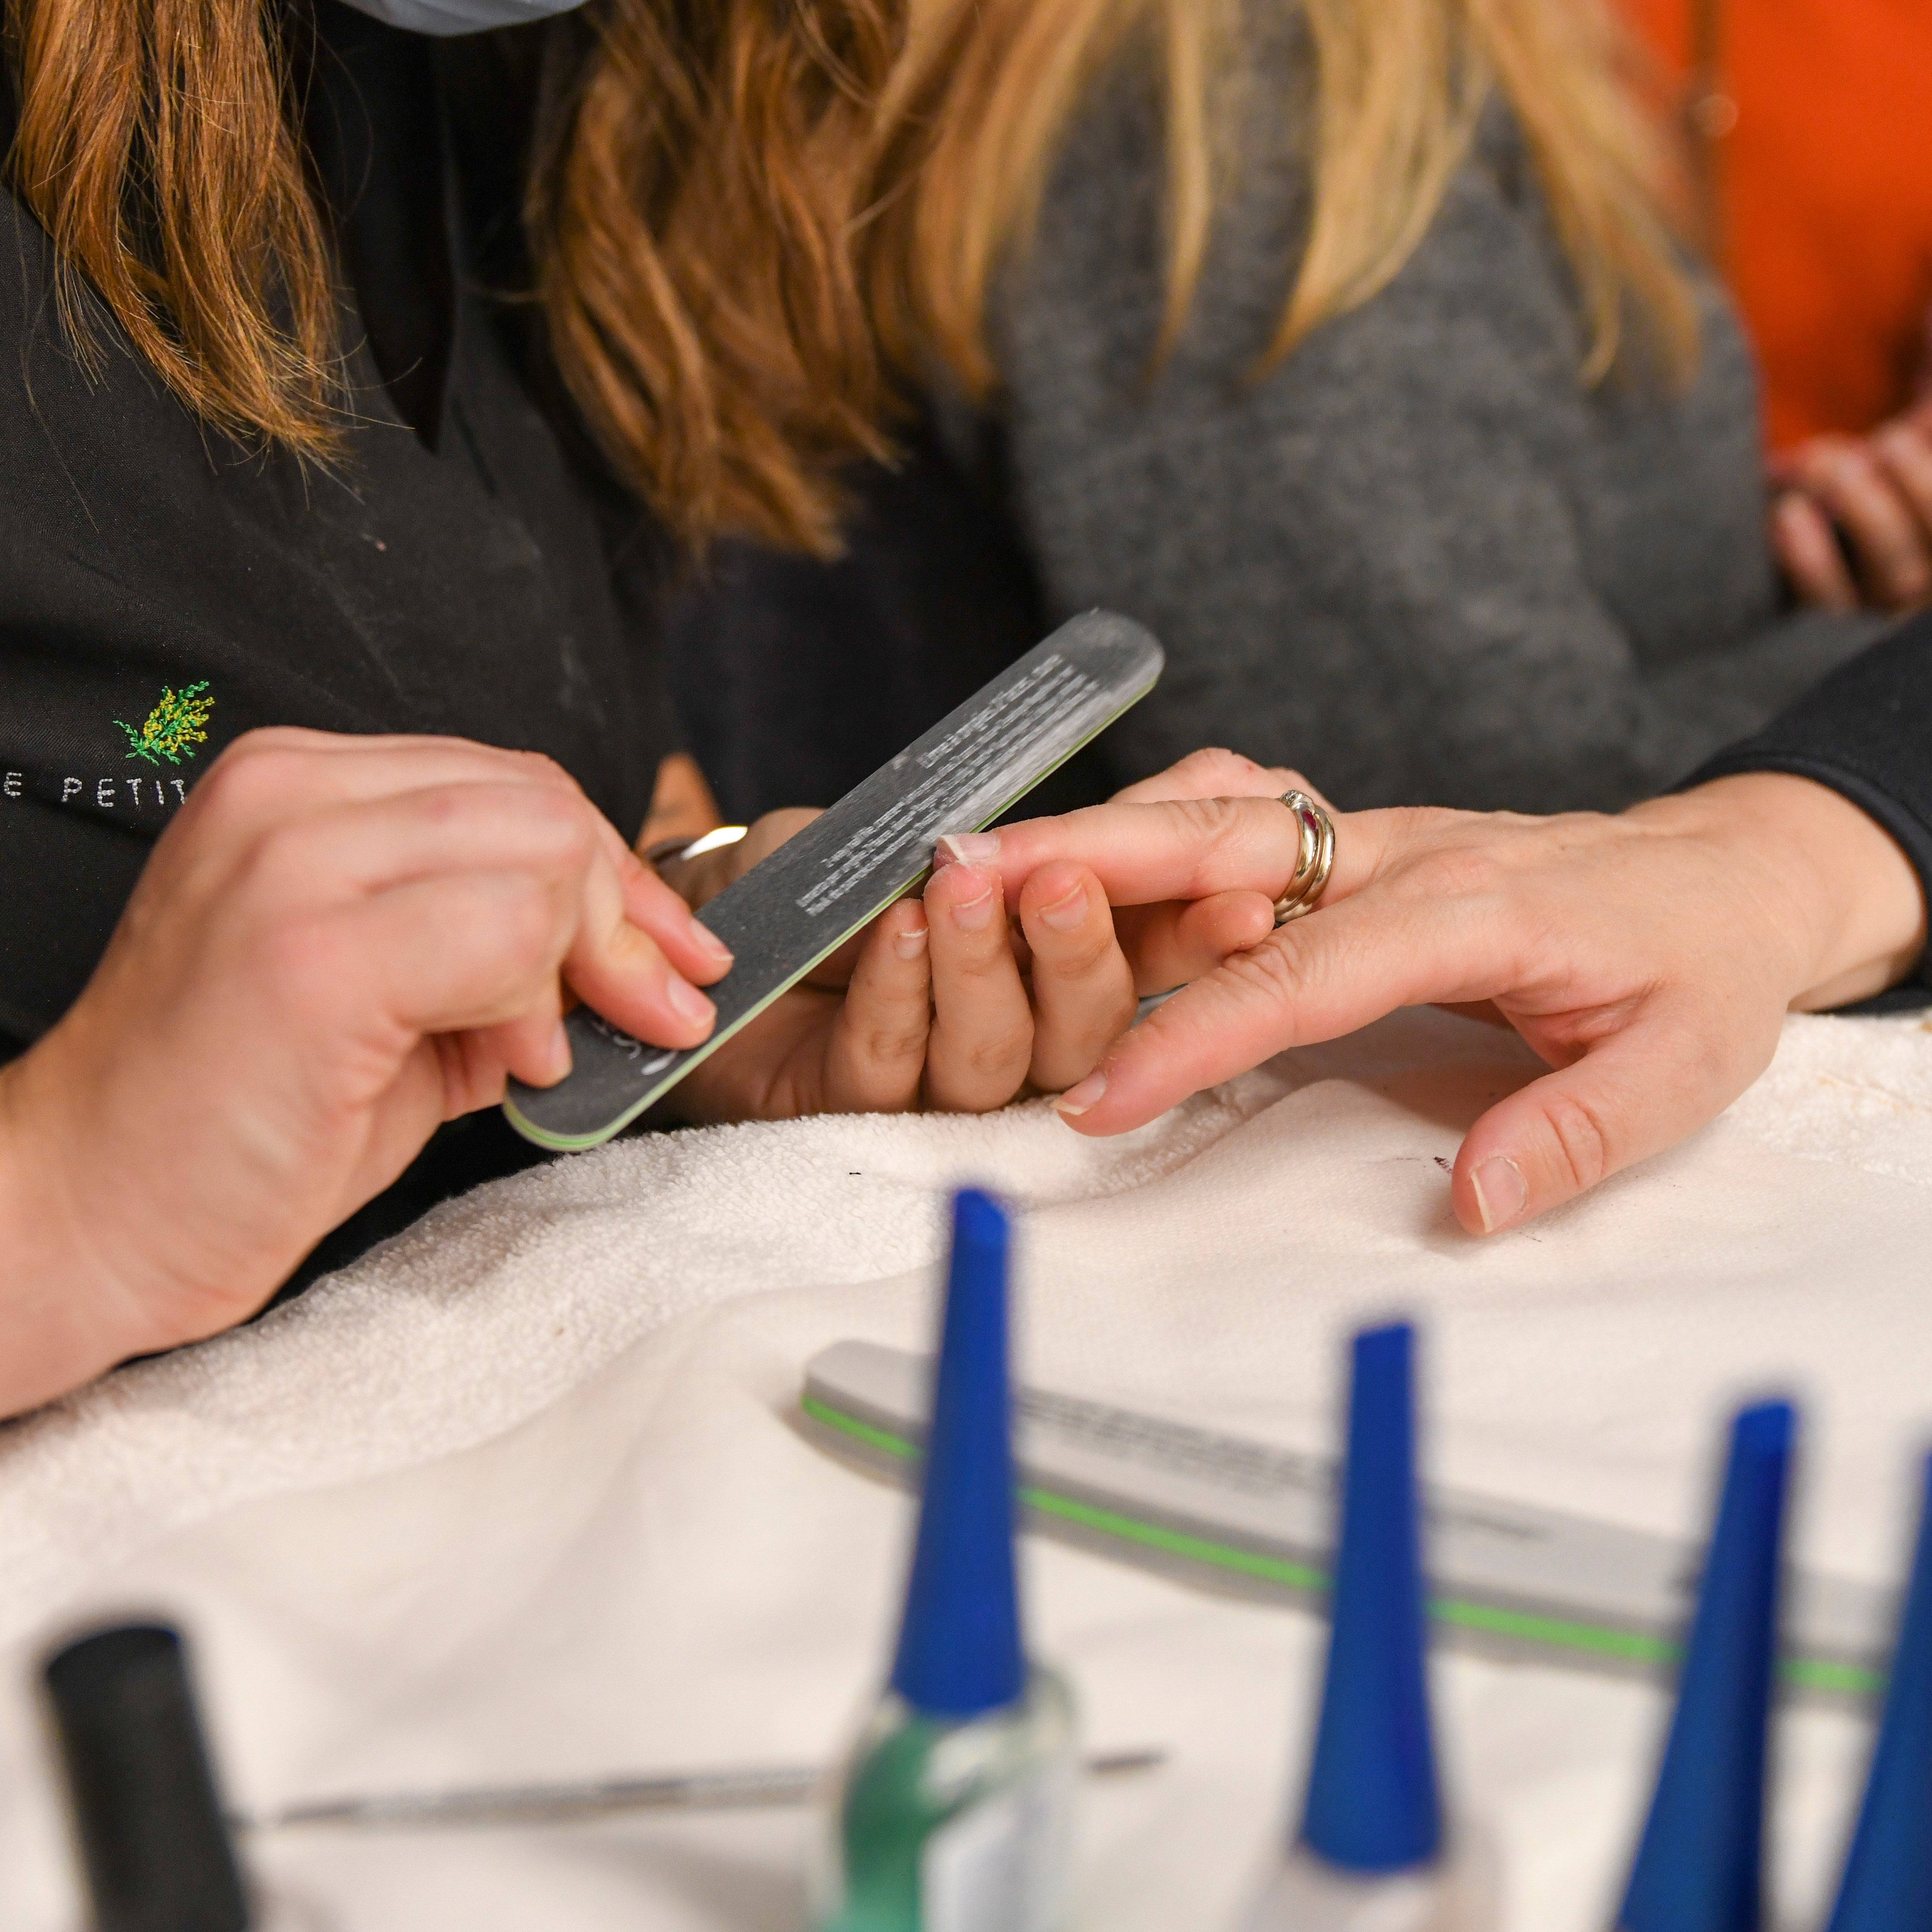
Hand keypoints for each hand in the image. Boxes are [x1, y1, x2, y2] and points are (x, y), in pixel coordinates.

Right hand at [0, 730, 730, 1350]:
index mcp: (288, 784)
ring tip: (537, 1052)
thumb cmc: (220, 1124)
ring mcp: (291, 864)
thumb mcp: (372, 999)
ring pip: (539, 853)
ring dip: (578, 960)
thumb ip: (479, 948)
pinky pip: (508, 930)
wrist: (76, 1215)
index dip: (607, 874)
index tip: (662, 961)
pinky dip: (537, 1001)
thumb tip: (614, 956)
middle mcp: (284, 795)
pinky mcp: (312, 954)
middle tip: (642, 1010)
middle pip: (540, 804)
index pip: (510, 786)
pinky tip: (511, 1067)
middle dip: (622, 913)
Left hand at [668, 749, 1306, 1121]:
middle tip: (1062, 881)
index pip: (1145, 966)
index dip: (1197, 941)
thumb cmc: (814, 864)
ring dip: (980, 967)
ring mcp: (929, 1086)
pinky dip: (893, 994)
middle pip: (1082, 1035)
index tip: (1240, 904)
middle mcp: (1008, 1039)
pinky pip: (887, 1069)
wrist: (691, 909)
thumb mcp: (906, 823)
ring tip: (957, 886)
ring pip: (994, 1060)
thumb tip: (1092, 839)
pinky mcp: (843, 1108)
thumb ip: (1002, 841)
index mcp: (1050, 969)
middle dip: (1079, 954)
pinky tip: (891, 931)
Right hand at [940, 772, 1926, 1233]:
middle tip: (958, 879)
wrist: (1733, 871)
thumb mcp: (1688, 1071)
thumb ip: (1579, 1134)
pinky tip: (1059, 860)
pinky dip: (1138, 835)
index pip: (1304, 971)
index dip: (1196, 1031)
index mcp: (1476, 908)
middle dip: (1082, 859)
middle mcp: (1402, 855)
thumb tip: (1471, 1205)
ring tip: (963, 863)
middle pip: (1217, 842)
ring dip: (1088, 837)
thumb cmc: (1704, 970)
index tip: (1103, 1092)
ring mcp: (1369, 840)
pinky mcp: (1351, 847)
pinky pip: (1229, 829)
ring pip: (1206, 819)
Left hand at [1771, 319, 1931, 613]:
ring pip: (1901, 574)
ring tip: (1829, 462)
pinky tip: (1792, 513)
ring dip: (1869, 511)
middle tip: (1893, 442)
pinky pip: (1828, 601)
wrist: (1751, 537)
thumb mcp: (1901, 449)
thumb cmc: (1845, 493)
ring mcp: (1886, 617)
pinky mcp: (1825, 634)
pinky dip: (1810, 554)